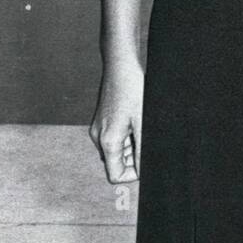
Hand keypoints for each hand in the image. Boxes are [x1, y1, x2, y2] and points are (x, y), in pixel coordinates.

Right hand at [89, 64, 143, 183]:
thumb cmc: (132, 90)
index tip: (145, 161)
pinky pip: (113, 139)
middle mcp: (98, 137)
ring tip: (140, 125)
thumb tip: (143, 169)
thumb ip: (141, 149)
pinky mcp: (100, 121)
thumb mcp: (142, 122)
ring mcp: (98, 129)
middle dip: (133, 157)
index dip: (133, 174)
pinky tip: (134, 120)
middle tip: (144, 138)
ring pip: (116, 151)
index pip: (115, 175)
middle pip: (116, 163)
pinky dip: (126, 136)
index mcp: (107, 141)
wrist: (120, 66)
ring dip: (131, 146)